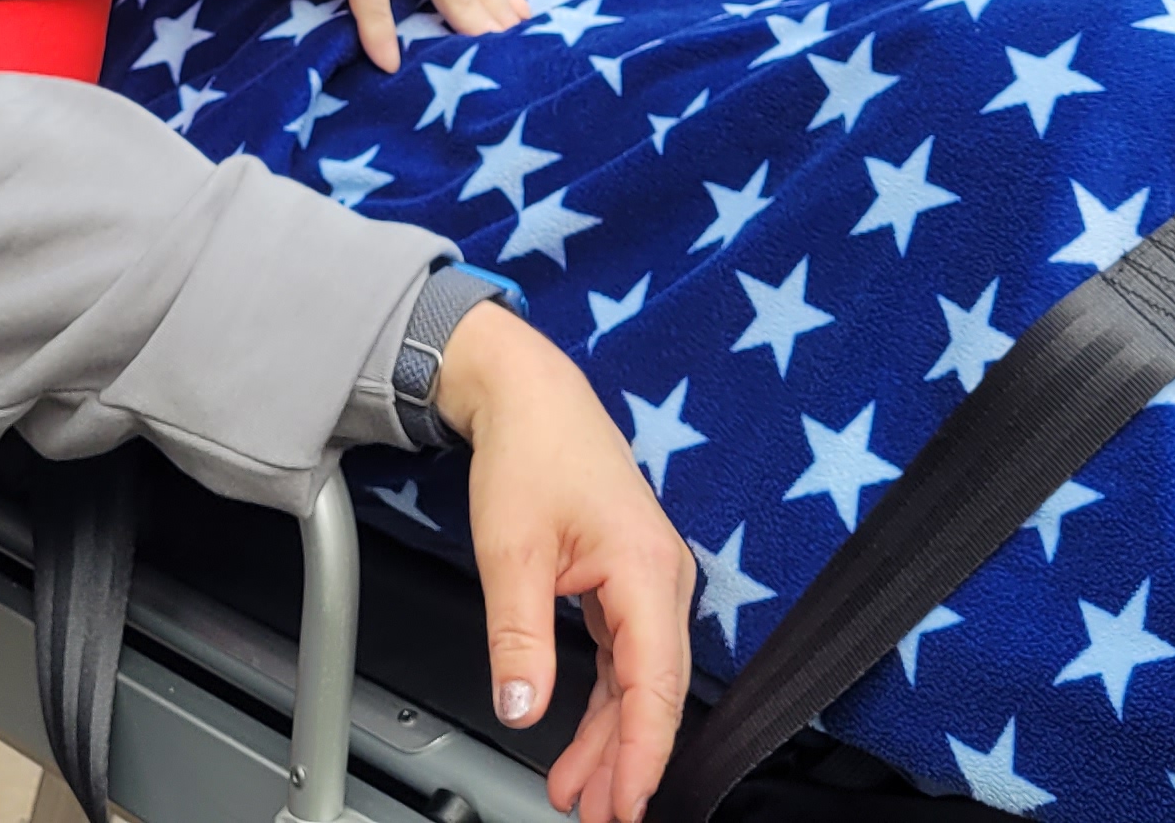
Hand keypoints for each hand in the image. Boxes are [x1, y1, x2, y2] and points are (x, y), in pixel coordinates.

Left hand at [434, 302, 692, 822]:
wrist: (529, 394)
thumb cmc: (530, 451)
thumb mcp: (511, 551)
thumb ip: (519, 636)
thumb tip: (523, 707)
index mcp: (646, 569)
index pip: (656, 685)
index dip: (644, 755)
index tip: (628, 804)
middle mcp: (663, 578)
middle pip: (656, 692)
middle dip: (629, 761)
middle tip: (601, 815)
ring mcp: (649, 580)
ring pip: (641, 680)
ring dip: (616, 740)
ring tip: (583, 794)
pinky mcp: (629, 580)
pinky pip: (627, 658)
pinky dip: (609, 704)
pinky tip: (586, 741)